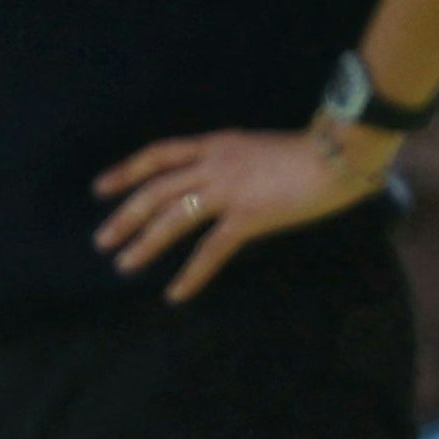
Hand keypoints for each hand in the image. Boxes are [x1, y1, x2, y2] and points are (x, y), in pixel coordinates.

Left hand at [93, 127, 388, 303]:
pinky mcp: (249, 217)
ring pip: (173, 219)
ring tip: (123, 265)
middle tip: (101, 240)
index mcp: (214, 145)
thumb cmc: (307, 152)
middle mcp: (213, 164)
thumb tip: (212, 180)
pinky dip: (191, 274)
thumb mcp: (255, 148)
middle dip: (125, 216)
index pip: (157, 155)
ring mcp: (229, 190)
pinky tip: (175, 294)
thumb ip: (230, 162)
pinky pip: (211, 250)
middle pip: (155, 190)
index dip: (126, 172)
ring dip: (145, 244)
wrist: (338, 154)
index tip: (100, 189)